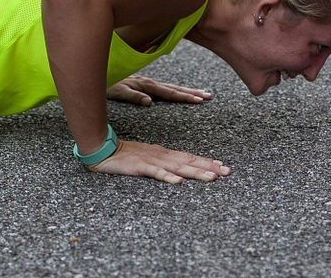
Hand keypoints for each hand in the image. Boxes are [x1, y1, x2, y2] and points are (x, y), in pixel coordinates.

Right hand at [88, 140, 231, 183]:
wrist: (103, 149)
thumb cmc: (127, 156)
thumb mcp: (150, 158)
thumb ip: (165, 163)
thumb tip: (181, 170)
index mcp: (166, 154)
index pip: (191, 158)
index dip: (208, 162)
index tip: (223, 166)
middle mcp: (163, 156)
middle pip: (190, 162)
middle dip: (210, 167)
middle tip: (228, 172)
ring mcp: (153, 161)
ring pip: (179, 167)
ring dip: (196, 172)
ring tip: (212, 178)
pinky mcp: (140, 167)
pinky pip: (157, 173)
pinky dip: (168, 177)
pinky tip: (179, 182)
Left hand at [107, 75, 212, 105]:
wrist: (95, 71)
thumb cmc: (104, 83)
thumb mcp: (115, 90)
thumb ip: (132, 95)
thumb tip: (150, 102)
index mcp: (146, 85)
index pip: (170, 92)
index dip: (185, 97)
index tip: (199, 100)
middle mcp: (149, 83)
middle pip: (175, 89)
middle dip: (192, 93)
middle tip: (209, 96)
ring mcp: (148, 82)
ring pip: (172, 87)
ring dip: (187, 91)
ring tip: (202, 93)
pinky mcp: (144, 84)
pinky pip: (164, 87)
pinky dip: (176, 90)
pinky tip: (181, 92)